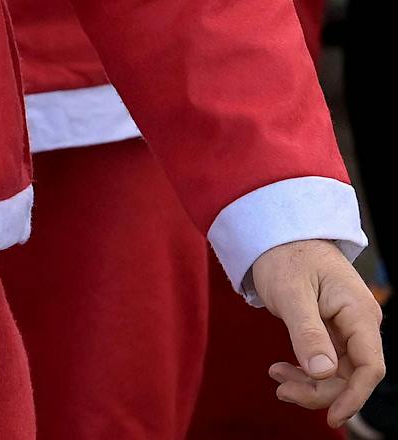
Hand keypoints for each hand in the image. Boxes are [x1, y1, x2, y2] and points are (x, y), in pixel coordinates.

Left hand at [252, 239, 384, 426]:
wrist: (276, 232)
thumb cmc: (284, 254)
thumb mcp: (291, 292)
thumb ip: (307, 332)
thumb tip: (322, 372)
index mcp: (359, 312)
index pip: (370, 366)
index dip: (354, 396)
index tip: (331, 416)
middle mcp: (360, 323)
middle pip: (352, 375)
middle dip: (319, 390)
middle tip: (281, 390)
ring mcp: (347, 328)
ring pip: (338, 372)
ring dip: (310, 382)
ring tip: (277, 377)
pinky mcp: (332, 330)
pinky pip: (327, 361)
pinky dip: (306, 369)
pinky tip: (282, 370)